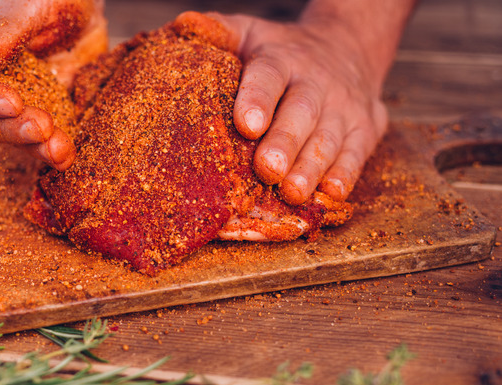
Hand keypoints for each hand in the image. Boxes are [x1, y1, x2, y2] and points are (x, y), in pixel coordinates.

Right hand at [0, 0, 106, 169]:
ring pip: (9, 134)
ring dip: (32, 148)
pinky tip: (67, 156)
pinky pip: (41, 139)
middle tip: (42, 128)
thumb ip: (5, 27)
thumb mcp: (32, 0)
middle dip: (9, 129)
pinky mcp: (45, 110)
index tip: (13, 103)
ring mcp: (16, 98)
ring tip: (60, 151)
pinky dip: (53, 150)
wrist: (87, 2)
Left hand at [211, 12, 391, 204]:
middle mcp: (317, 83)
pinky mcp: (366, 129)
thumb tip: (181, 27)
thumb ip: (219, 31)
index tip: (246, 125)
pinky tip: (329, 195)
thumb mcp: (250, 32)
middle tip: (268, 170)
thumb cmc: (281, 51)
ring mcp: (345, 107)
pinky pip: (357, 155)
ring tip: (292, 192)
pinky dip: (345, 176)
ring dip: (311, 168)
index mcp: (282, 59)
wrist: (349, 45)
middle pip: (301, 113)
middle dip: (285, 143)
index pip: (268, 77)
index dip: (257, 99)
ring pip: (329, 139)